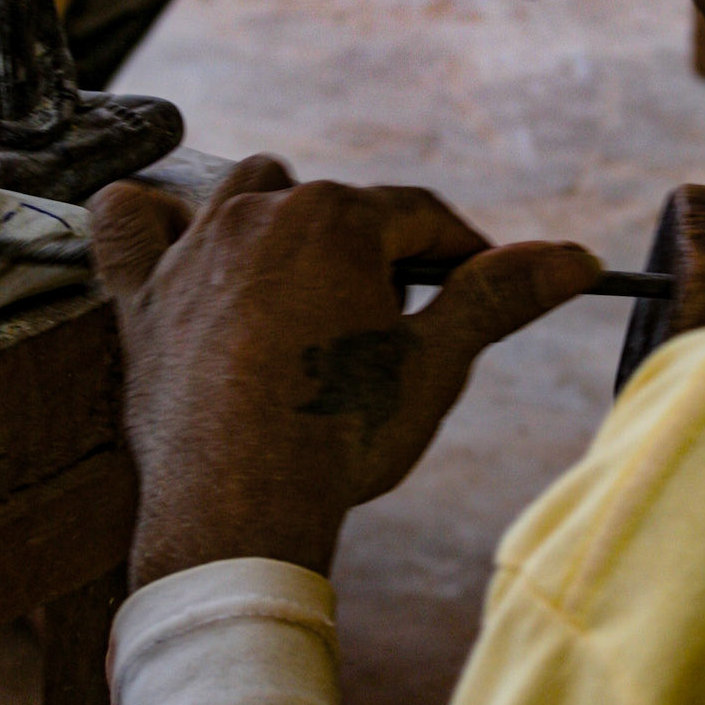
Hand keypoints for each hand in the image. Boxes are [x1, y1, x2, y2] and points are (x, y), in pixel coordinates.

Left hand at [90, 158, 601, 590]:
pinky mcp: (138, 296)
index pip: (419, 216)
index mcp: (337, 219)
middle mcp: (259, 213)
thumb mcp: (436, 365)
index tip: (478, 285)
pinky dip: (148, 222)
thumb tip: (579, 256)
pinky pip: (126, 223)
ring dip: (278, 223)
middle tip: (392, 319)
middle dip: (370, 251)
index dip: (459, 251)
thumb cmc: (341, 437)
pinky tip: (170, 238)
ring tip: (303, 282)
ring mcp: (191, 250)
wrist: (237, 509)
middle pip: (334, 207)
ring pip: (244, 196)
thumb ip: (499, 295)